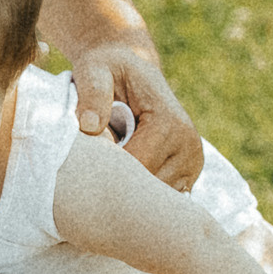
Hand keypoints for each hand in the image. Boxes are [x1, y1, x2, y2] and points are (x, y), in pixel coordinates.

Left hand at [68, 43, 202, 190]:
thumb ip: (92, 92)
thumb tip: (89, 124)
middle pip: (145, 191)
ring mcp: (191, 167)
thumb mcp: (95, 71)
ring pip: (150, 202)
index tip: (81, 162)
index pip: (136, 168)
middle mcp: (190, 149)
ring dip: (124, 193)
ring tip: (105, 169)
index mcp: (171, 125)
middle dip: (114, 185)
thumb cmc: (107, 71)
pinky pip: (156, 202)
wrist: (128, 72)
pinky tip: (117, 180)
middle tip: (87, 170)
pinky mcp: (185, 179)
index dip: (104, 171)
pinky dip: (135, 197)